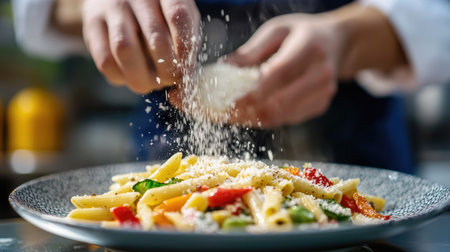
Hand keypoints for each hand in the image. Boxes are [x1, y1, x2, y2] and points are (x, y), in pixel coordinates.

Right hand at [81, 0, 199, 93]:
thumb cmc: (156, 12)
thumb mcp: (176, 17)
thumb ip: (186, 41)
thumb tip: (186, 77)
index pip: (178, 16)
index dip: (184, 48)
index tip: (185, 69)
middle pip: (156, 38)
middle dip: (166, 70)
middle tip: (168, 80)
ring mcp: (112, 8)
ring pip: (125, 50)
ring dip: (141, 77)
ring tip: (150, 84)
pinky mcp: (92, 24)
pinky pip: (105, 59)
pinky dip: (120, 76)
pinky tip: (129, 76)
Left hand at [225, 14, 339, 127]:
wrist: (337, 43)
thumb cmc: (302, 33)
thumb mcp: (276, 31)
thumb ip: (251, 51)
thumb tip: (223, 68)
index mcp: (310, 47)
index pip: (278, 75)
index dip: (252, 92)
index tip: (228, 101)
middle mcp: (321, 73)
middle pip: (279, 102)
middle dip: (248, 111)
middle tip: (224, 113)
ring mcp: (323, 92)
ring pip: (281, 116)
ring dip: (253, 119)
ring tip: (232, 115)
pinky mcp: (320, 105)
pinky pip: (287, 119)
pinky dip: (266, 119)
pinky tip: (250, 113)